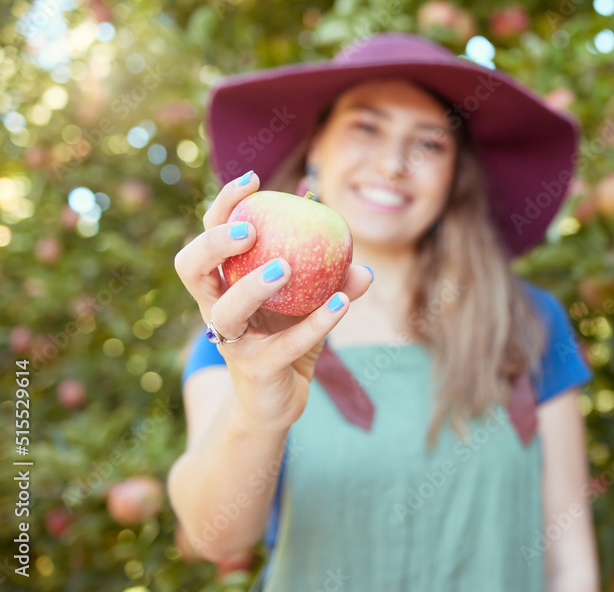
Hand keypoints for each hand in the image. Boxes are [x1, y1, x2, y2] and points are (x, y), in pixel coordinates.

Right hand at [174, 171, 372, 430]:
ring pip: (226, 310)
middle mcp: (217, 309)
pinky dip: (317, 321)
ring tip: (286, 266)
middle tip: (250, 230)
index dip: (223, 207)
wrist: (280, 402)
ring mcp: (232, 342)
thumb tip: (361, 264)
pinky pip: (285, 343)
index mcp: (223, 284)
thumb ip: (333, 284)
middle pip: (191, 268)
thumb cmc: (288, 342)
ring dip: (253, 285)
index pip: (209, 236)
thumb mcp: (310, 307)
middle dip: (214, 243)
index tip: (252, 181)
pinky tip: (342, 301)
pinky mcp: (256, 369)